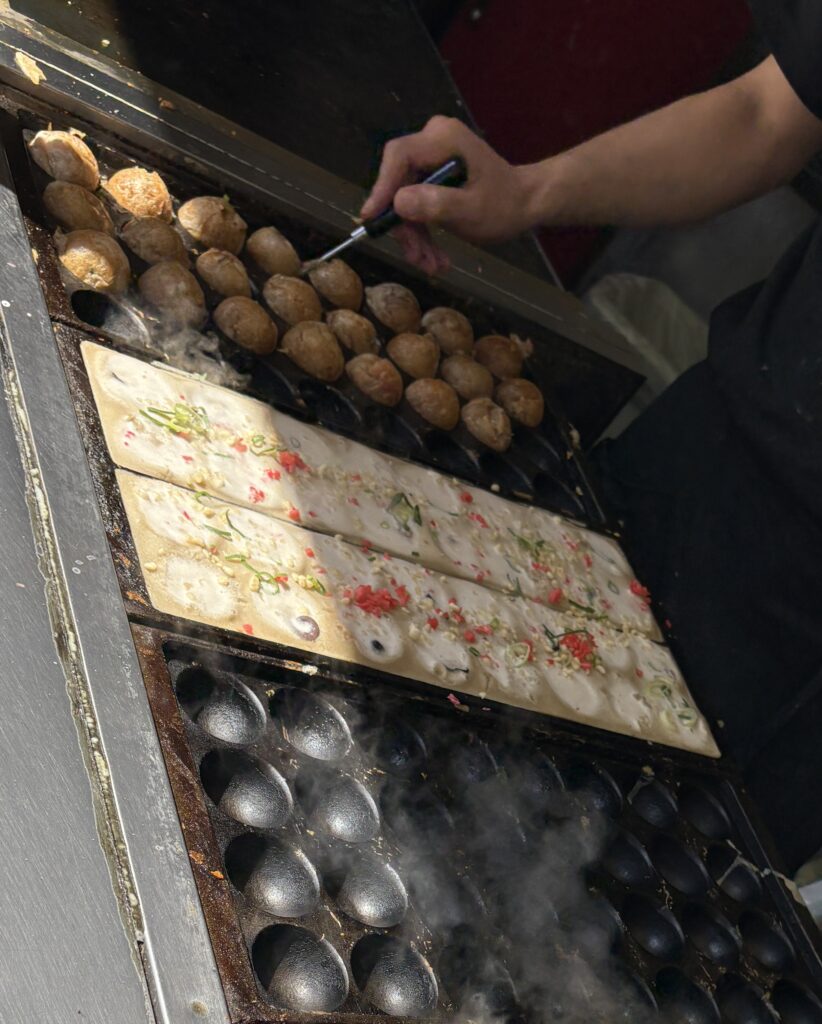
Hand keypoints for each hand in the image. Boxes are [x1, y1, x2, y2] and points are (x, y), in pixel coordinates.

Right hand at [360, 116, 534, 274]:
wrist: (526, 205)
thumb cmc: (505, 206)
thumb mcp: (472, 211)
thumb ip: (436, 204)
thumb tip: (398, 203)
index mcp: (442, 139)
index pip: (399, 157)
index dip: (381, 188)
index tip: (371, 218)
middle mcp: (433, 141)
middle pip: (399, 183)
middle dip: (405, 225)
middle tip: (416, 258)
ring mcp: (432, 157)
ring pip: (405, 198)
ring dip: (415, 235)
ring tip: (430, 265)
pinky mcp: (433, 174)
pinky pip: (416, 202)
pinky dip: (423, 230)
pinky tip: (433, 256)